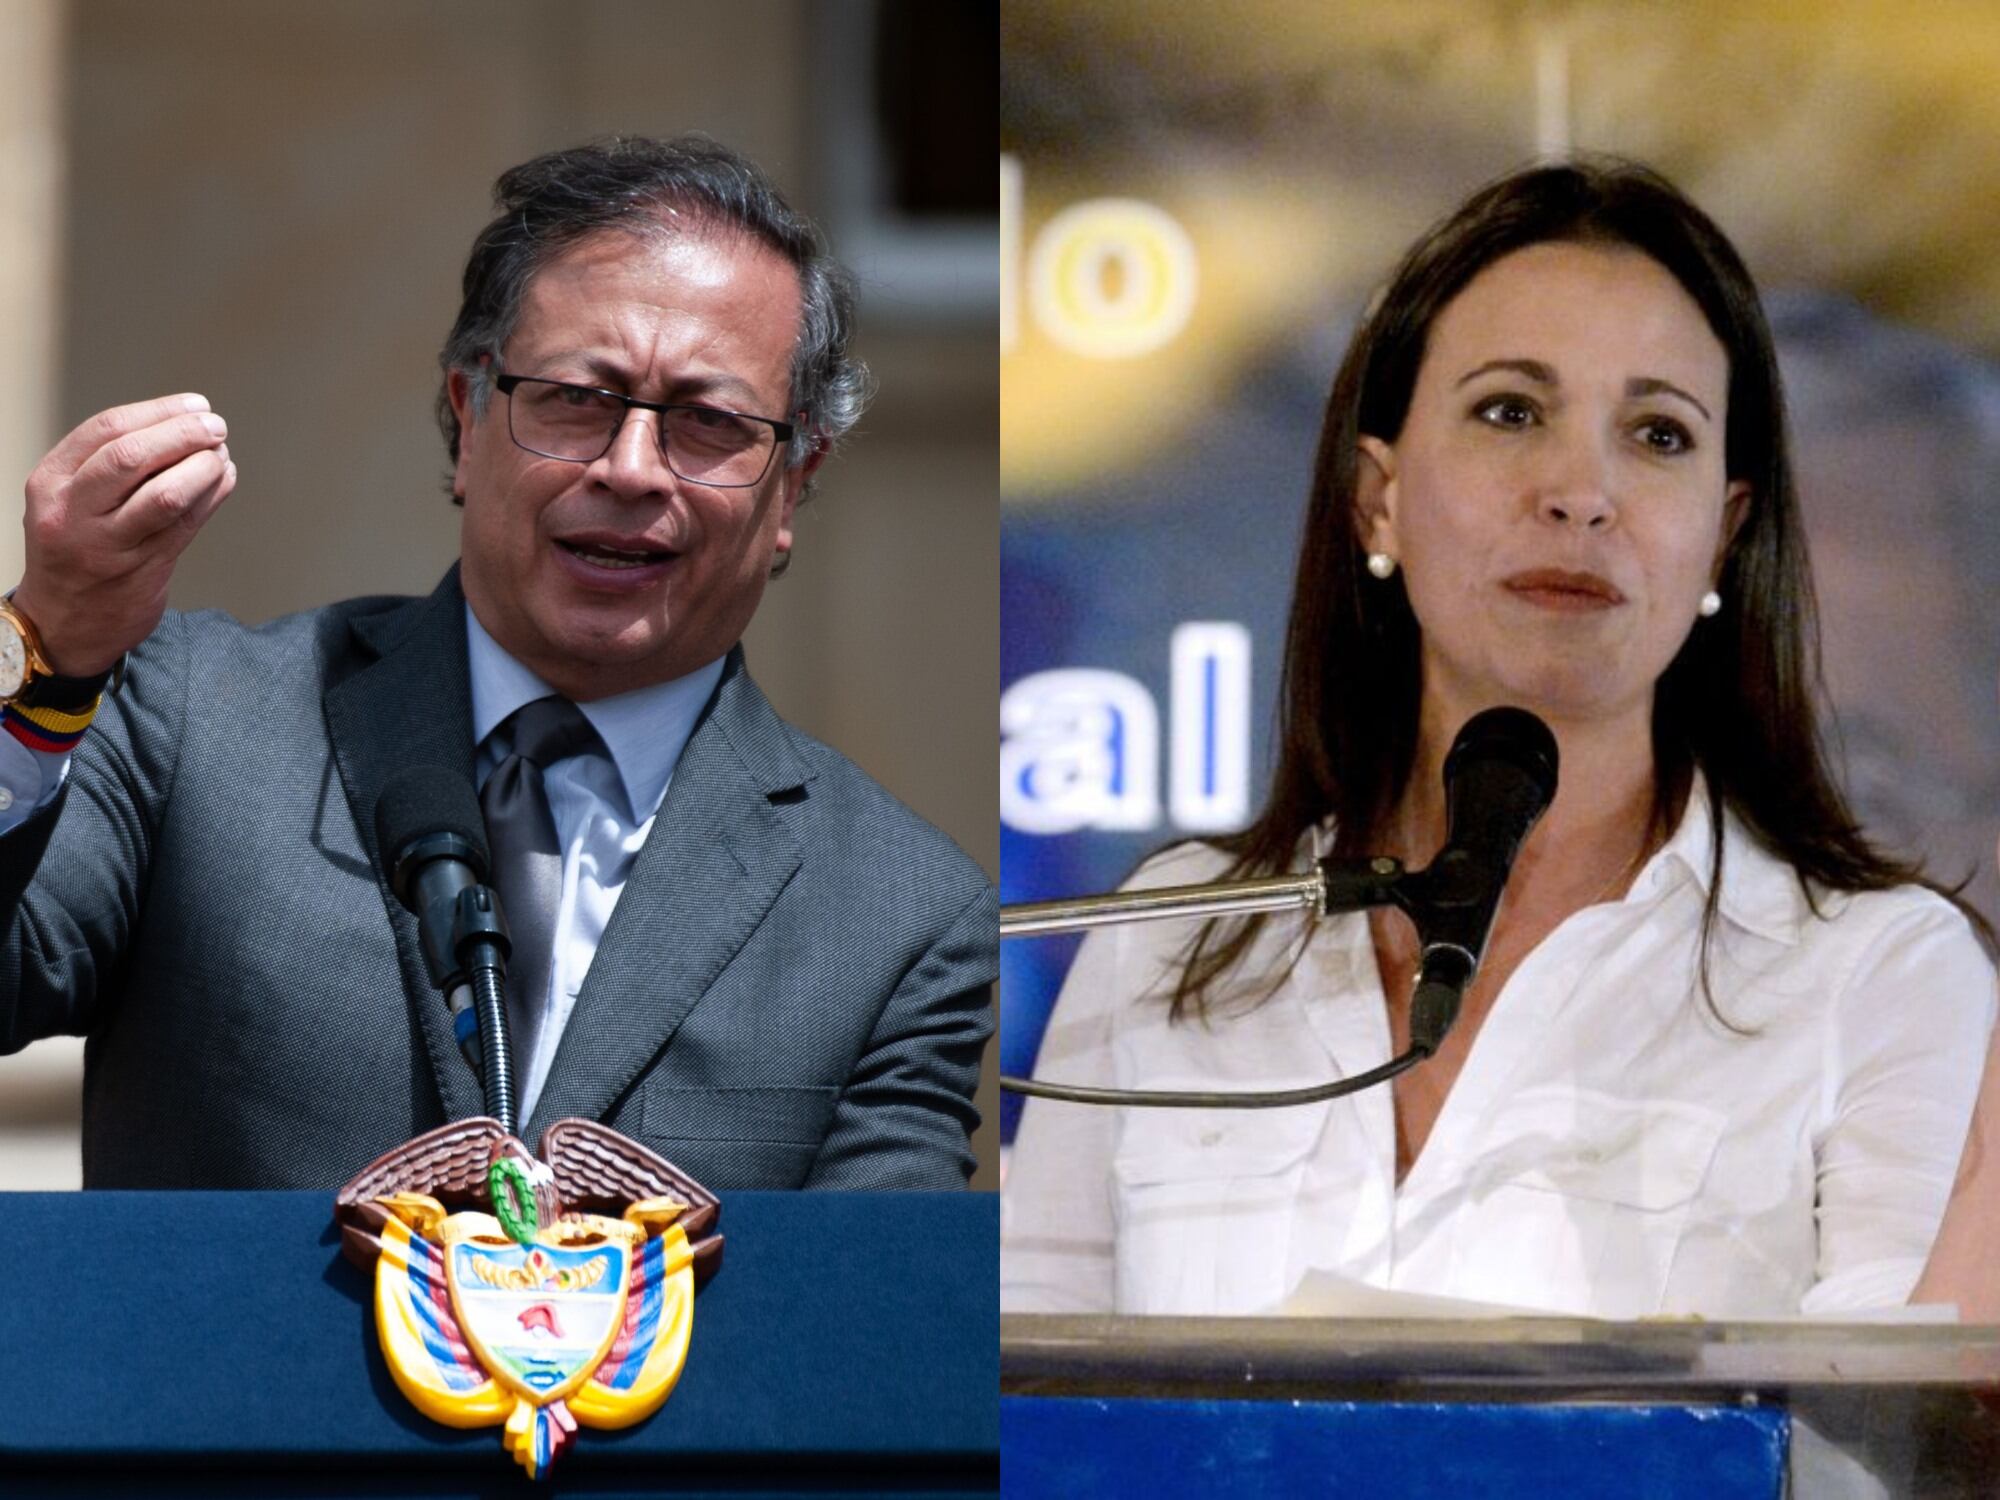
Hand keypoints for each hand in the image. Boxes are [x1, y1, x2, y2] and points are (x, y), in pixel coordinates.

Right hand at [10, 394, 236, 675]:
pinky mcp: (142, 571)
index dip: (159, 411)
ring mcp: (107, 544)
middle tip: (216, 426)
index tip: (195, 405)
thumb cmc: (73, 548)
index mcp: (50, 482)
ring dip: (204, 467)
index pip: (105, 430)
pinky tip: (224, 478)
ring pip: (165, 494)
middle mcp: (73, 512)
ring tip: (221, 453)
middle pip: (132, 457)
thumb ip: (106, 465)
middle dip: (183, 434)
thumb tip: (179, 423)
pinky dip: (212, 496)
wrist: (62, 624)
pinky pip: (186, 525)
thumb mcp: (67, 499)